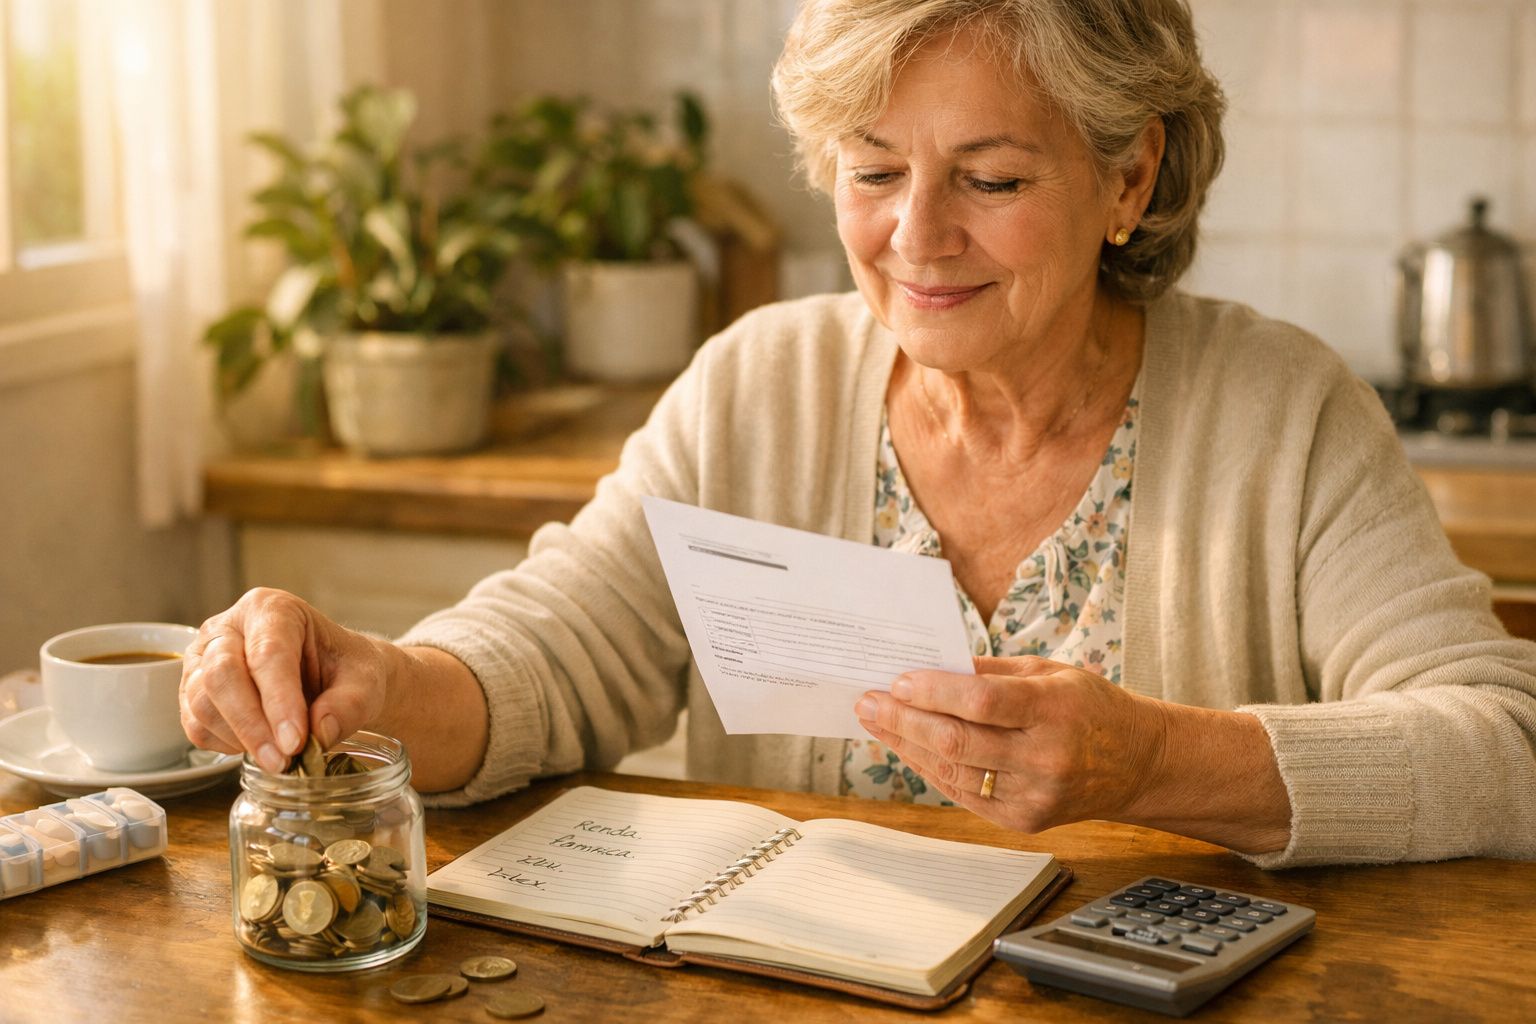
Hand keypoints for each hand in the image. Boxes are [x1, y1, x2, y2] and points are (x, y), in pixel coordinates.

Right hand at [180, 588, 388, 772]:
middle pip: (221, 674)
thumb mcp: (365, 683)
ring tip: (280, 756)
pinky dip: (226, 745)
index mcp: (273, 609)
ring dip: (240, 738)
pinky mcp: (192, 692)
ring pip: (202, 702)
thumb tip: (319, 733)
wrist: (331, 678)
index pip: (267, 653)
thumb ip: (349, 706)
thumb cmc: (346, 671)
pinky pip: (196, 725)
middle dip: (252, 724)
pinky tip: (260, 746)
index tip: (295, 741)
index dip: (279, 701)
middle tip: (283, 760)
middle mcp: (228, 628)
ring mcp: (203, 659)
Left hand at [854, 656, 1166, 832]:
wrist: (1139, 764)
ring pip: (953, 771)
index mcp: (1054, 709)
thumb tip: (928, 667)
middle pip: (957, 741)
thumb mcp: (1049, 672)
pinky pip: (963, 794)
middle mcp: (1045, 757)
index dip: (933, 692)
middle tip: (866, 702)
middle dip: (902, 721)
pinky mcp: (1024, 820)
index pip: (981, 703)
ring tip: (876, 723)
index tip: (898, 680)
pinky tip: (908, 748)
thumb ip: (990, 674)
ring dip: (906, 746)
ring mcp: (1034, 795)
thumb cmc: (1089, 707)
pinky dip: (930, 769)